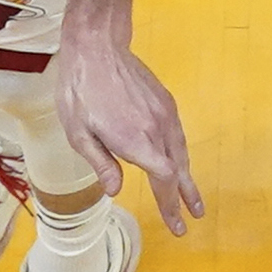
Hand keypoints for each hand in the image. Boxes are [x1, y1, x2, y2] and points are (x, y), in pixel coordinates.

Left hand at [55, 19, 203, 237]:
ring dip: (187, 178)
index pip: (163, 179)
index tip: (176, 224)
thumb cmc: (80, 90)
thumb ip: (101, 163)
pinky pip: (178, 136)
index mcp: (135, 140)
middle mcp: (156, 129)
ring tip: (193, 198)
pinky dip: (182, 155)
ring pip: (181, 153)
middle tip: (192, 219)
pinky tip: (180, 163)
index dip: (170, 204)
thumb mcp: (78, 133)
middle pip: (177, 171)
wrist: (98, 47)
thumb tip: (116, 192)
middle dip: (184, 197)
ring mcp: (163, 114)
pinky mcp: (165, 102)